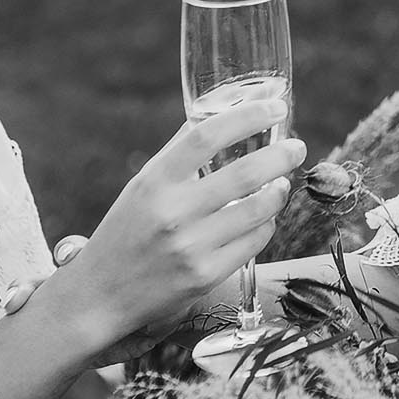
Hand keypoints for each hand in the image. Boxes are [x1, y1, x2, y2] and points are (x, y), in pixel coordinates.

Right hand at [40, 96, 303, 352]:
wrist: (101, 293)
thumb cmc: (127, 230)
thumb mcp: (144, 185)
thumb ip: (180, 153)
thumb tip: (223, 113)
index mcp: (154, 180)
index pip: (208, 135)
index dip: (248, 116)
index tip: (275, 105)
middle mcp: (172, 212)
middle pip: (245, 173)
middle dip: (281, 155)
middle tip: (296, 146)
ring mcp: (191, 247)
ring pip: (258, 210)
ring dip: (279, 192)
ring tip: (282, 183)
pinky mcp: (206, 276)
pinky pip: (254, 242)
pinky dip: (265, 224)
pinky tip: (263, 218)